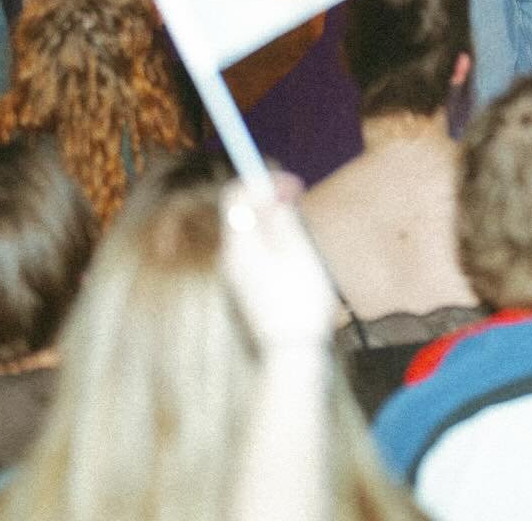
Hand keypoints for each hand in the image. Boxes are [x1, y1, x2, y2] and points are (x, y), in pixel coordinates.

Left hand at [222, 175, 339, 347]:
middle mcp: (230, 256)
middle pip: (239, 209)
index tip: (290, 185)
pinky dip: (270, 235)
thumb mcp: (297, 250)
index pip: (235, 194)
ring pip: (248, 227)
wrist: (292, 351)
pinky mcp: (245, 283)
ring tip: (300, 223)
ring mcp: (236, 271)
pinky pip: (253, 246)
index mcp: (240, 245)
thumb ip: (279, 217)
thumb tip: (267, 191)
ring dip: (271, 215)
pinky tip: (293, 248)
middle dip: (267, 195)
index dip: (261, 180)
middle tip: (298, 197)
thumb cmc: (300, 300)